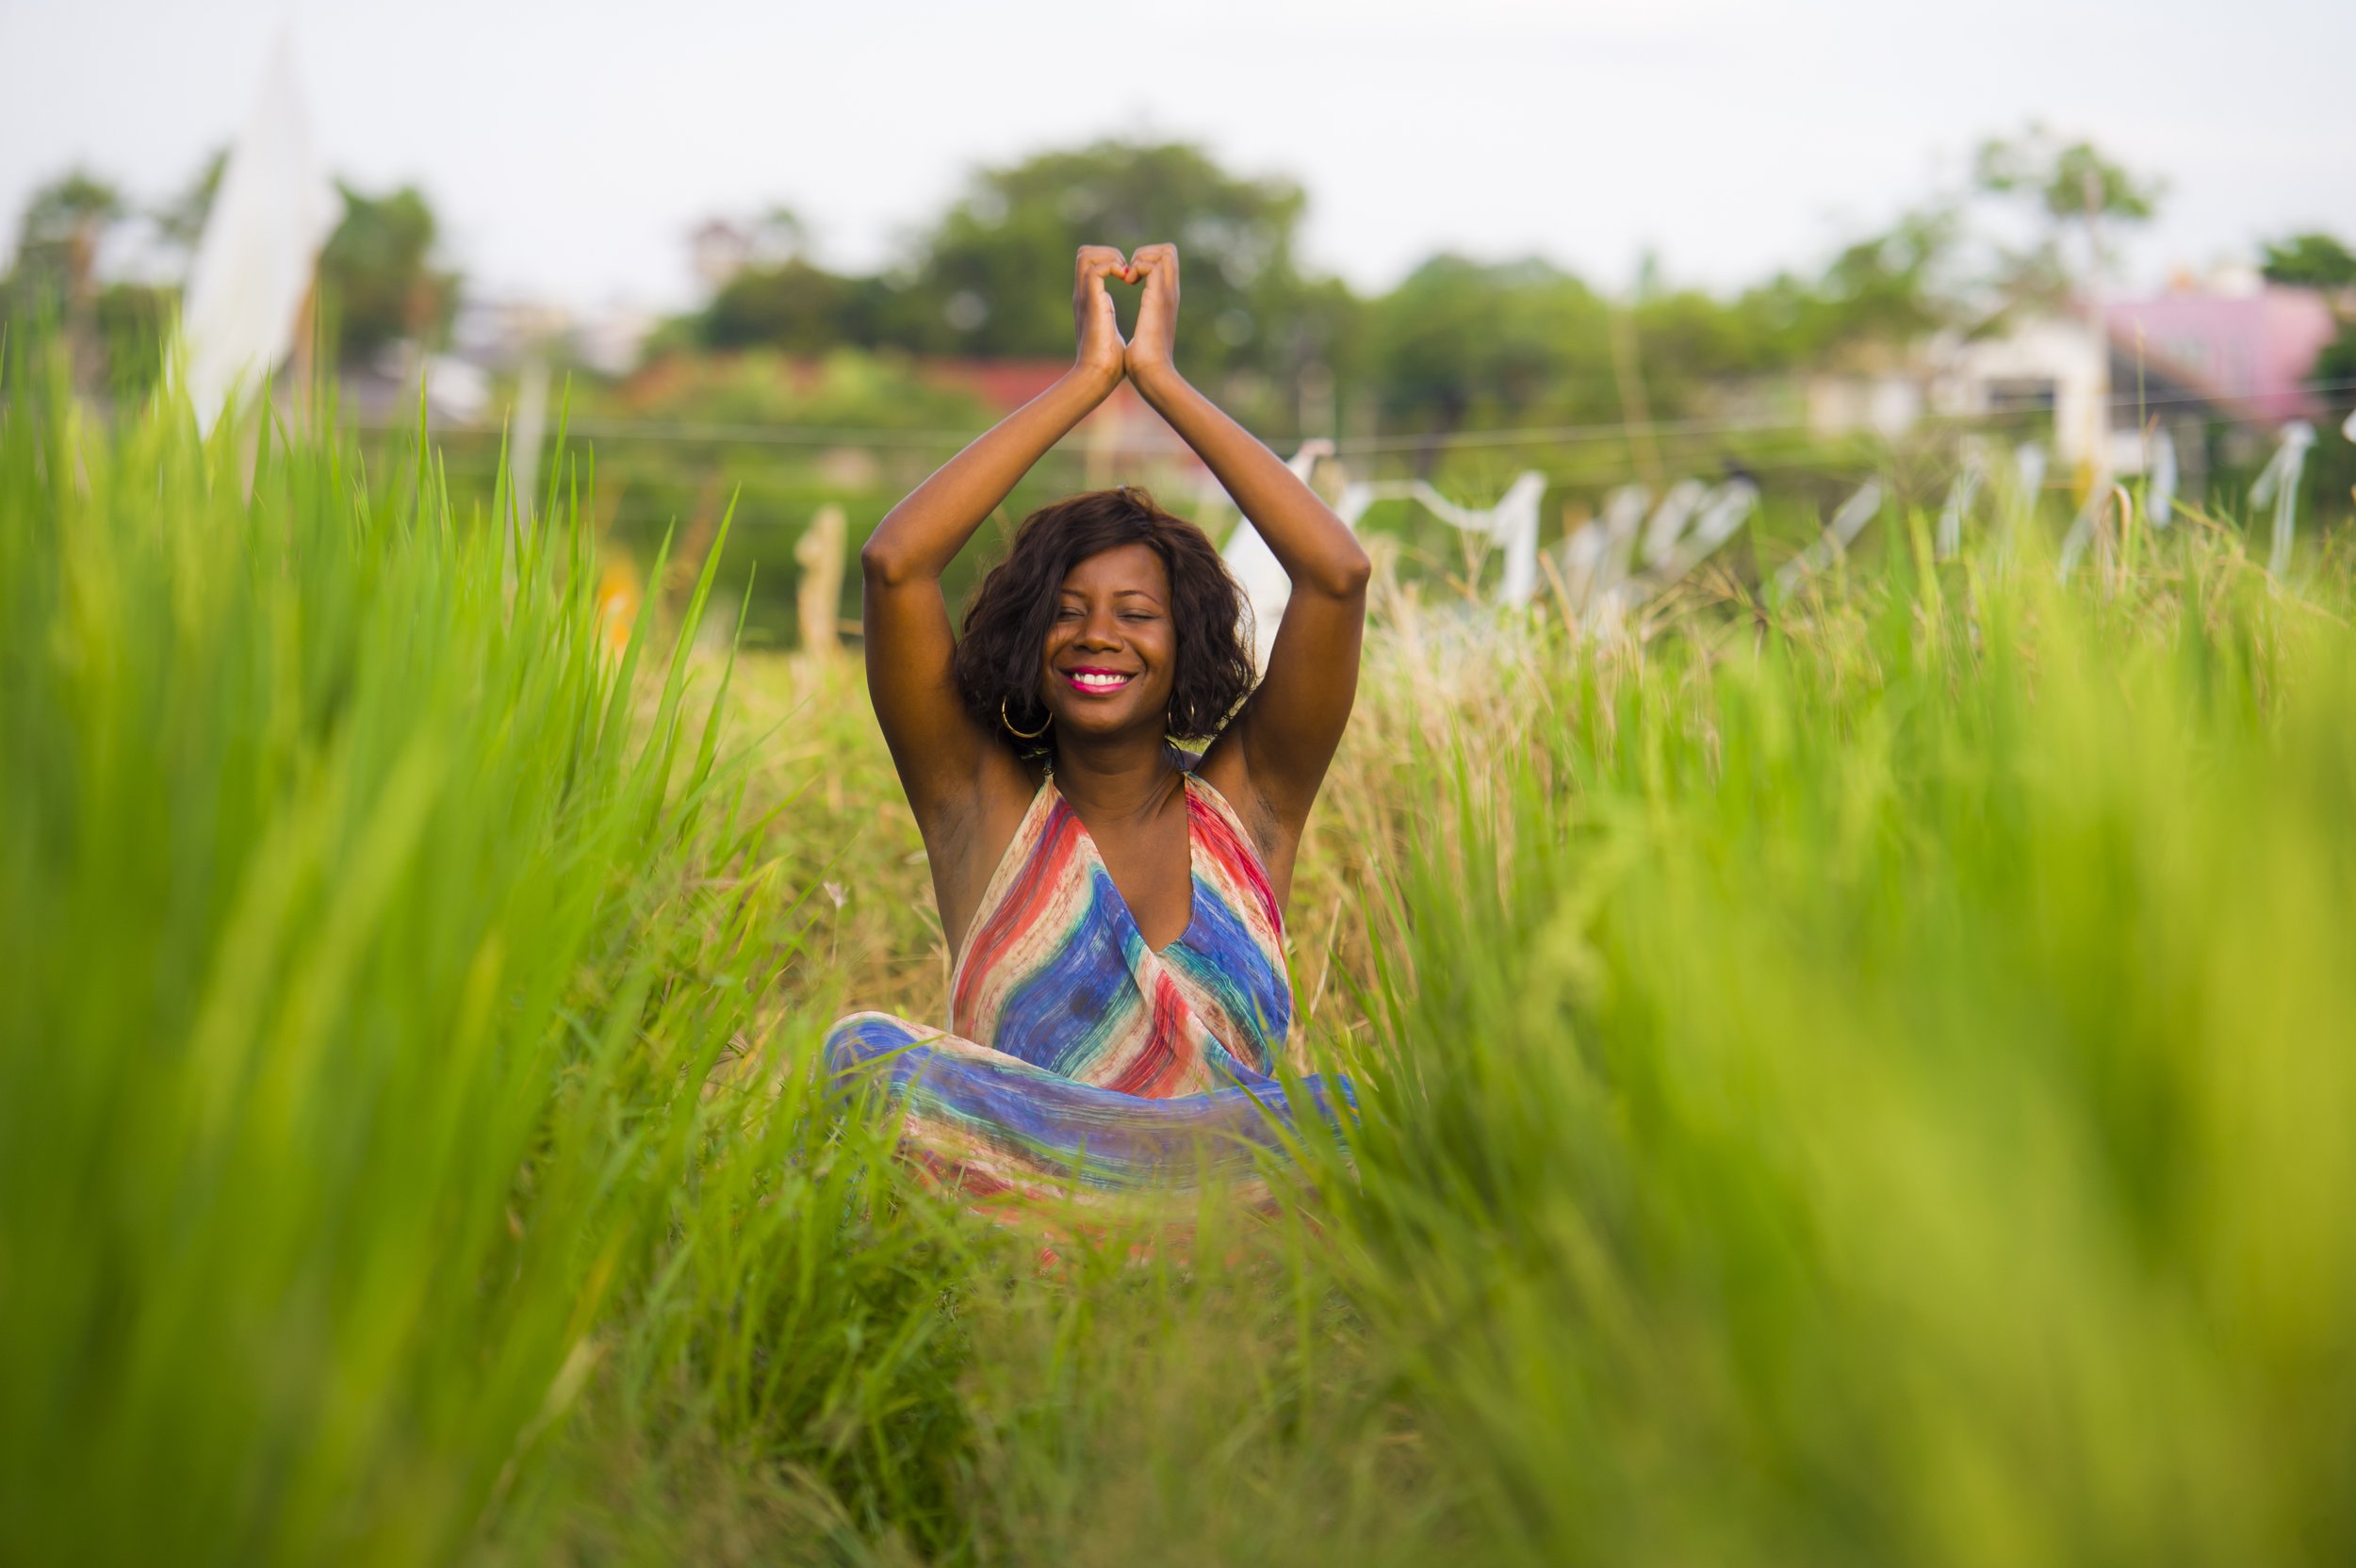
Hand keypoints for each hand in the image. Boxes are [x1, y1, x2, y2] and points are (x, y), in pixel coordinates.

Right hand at [1072, 246, 1128, 387]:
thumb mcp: (1110, 333)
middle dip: (1109, 254)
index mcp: (1089, 301)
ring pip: (1086, 254)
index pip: (1091, 264)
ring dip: (1110, 257)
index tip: (1131, 277)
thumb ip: (1108, 318)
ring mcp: (1084, 297)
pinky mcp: (1091, 301)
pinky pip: (1096, 269)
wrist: (1098, 377)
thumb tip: (1111, 319)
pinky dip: (1112, 267)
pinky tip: (1126, 281)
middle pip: (1084, 252)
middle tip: (1128, 272)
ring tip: (1127, 275)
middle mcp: (1083, 295)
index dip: (1111, 262)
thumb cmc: (1107, 364)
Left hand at [1123, 243, 1179, 384]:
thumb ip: (1147, 323)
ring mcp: (1167, 293)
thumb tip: (1143, 326)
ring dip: (1142, 258)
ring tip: (1128, 279)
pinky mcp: (1158, 297)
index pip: (1165, 262)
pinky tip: (1127, 284)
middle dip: (1145, 254)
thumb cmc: (1144, 362)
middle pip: (1169, 250)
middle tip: (1129, 275)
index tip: (1129, 279)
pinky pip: (1151, 263)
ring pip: (1165, 250)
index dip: (1146, 262)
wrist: (1151, 374)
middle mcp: (1170, 292)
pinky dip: (1137, 266)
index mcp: (1166, 300)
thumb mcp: (1146, 334)